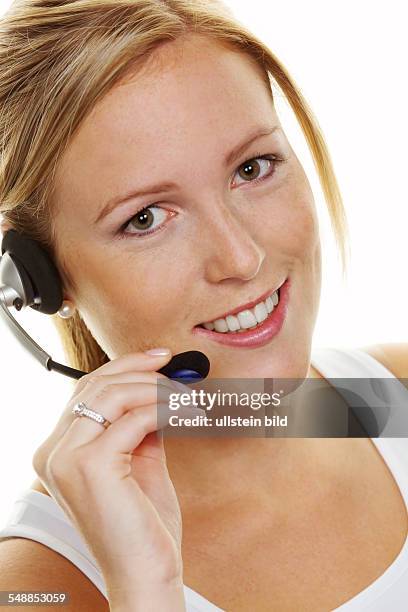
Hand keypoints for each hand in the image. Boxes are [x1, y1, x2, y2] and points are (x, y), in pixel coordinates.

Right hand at [32, 349, 203, 603]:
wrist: (145, 572)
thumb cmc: (142, 524)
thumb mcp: (139, 463)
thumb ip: (139, 426)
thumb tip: (158, 390)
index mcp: (59, 451)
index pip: (86, 391)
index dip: (123, 367)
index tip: (157, 359)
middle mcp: (53, 451)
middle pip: (95, 385)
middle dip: (139, 369)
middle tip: (174, 367)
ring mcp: (67, 458)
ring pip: (112, 395)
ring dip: (154, 388)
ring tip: (184, 394)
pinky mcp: (91, 465)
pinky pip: (133, 418)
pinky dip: (163, 409)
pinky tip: (184, 413)